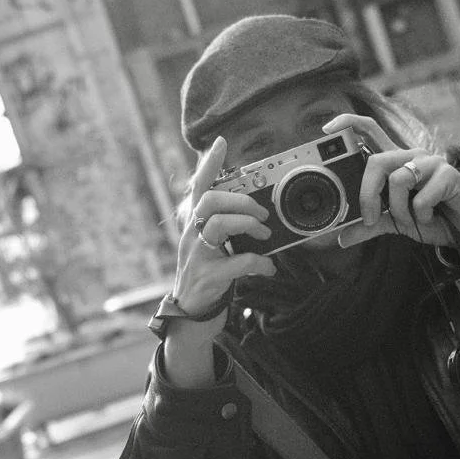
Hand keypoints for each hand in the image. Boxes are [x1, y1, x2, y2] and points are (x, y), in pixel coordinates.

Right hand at [172, 136, 278, 323]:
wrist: (190, 315)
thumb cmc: (205, 276)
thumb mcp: (208, 246)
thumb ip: (223, 228)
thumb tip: (254, 213)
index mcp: (193, 225)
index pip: (198, 187)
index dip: (208, 164)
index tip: (221, 143)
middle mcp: (191, 235)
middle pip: (209, 201)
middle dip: (240, 201)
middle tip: (262, 214)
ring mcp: (197, 256)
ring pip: (219, 225)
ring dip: (248, 225)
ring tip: (265, 236)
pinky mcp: (209, 277)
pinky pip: (238, 262)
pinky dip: (260, 263)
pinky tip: (269, 267)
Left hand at [326, 114, 459, 250]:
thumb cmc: (432, 218)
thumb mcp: (395, 223)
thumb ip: (369, 226)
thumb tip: (342, 238)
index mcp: (396, 162)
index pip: (370, 131)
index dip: (349, 124)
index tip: (326, 129)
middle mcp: (411, 156)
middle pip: (376, 161)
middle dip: (367, 195)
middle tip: (370, 219)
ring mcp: (431, 163)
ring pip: (398, 179)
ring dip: (399, 210)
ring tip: (411, 219)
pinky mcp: (448, 174)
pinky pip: (421, 196)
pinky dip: (421, 215)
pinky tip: (431, 216)